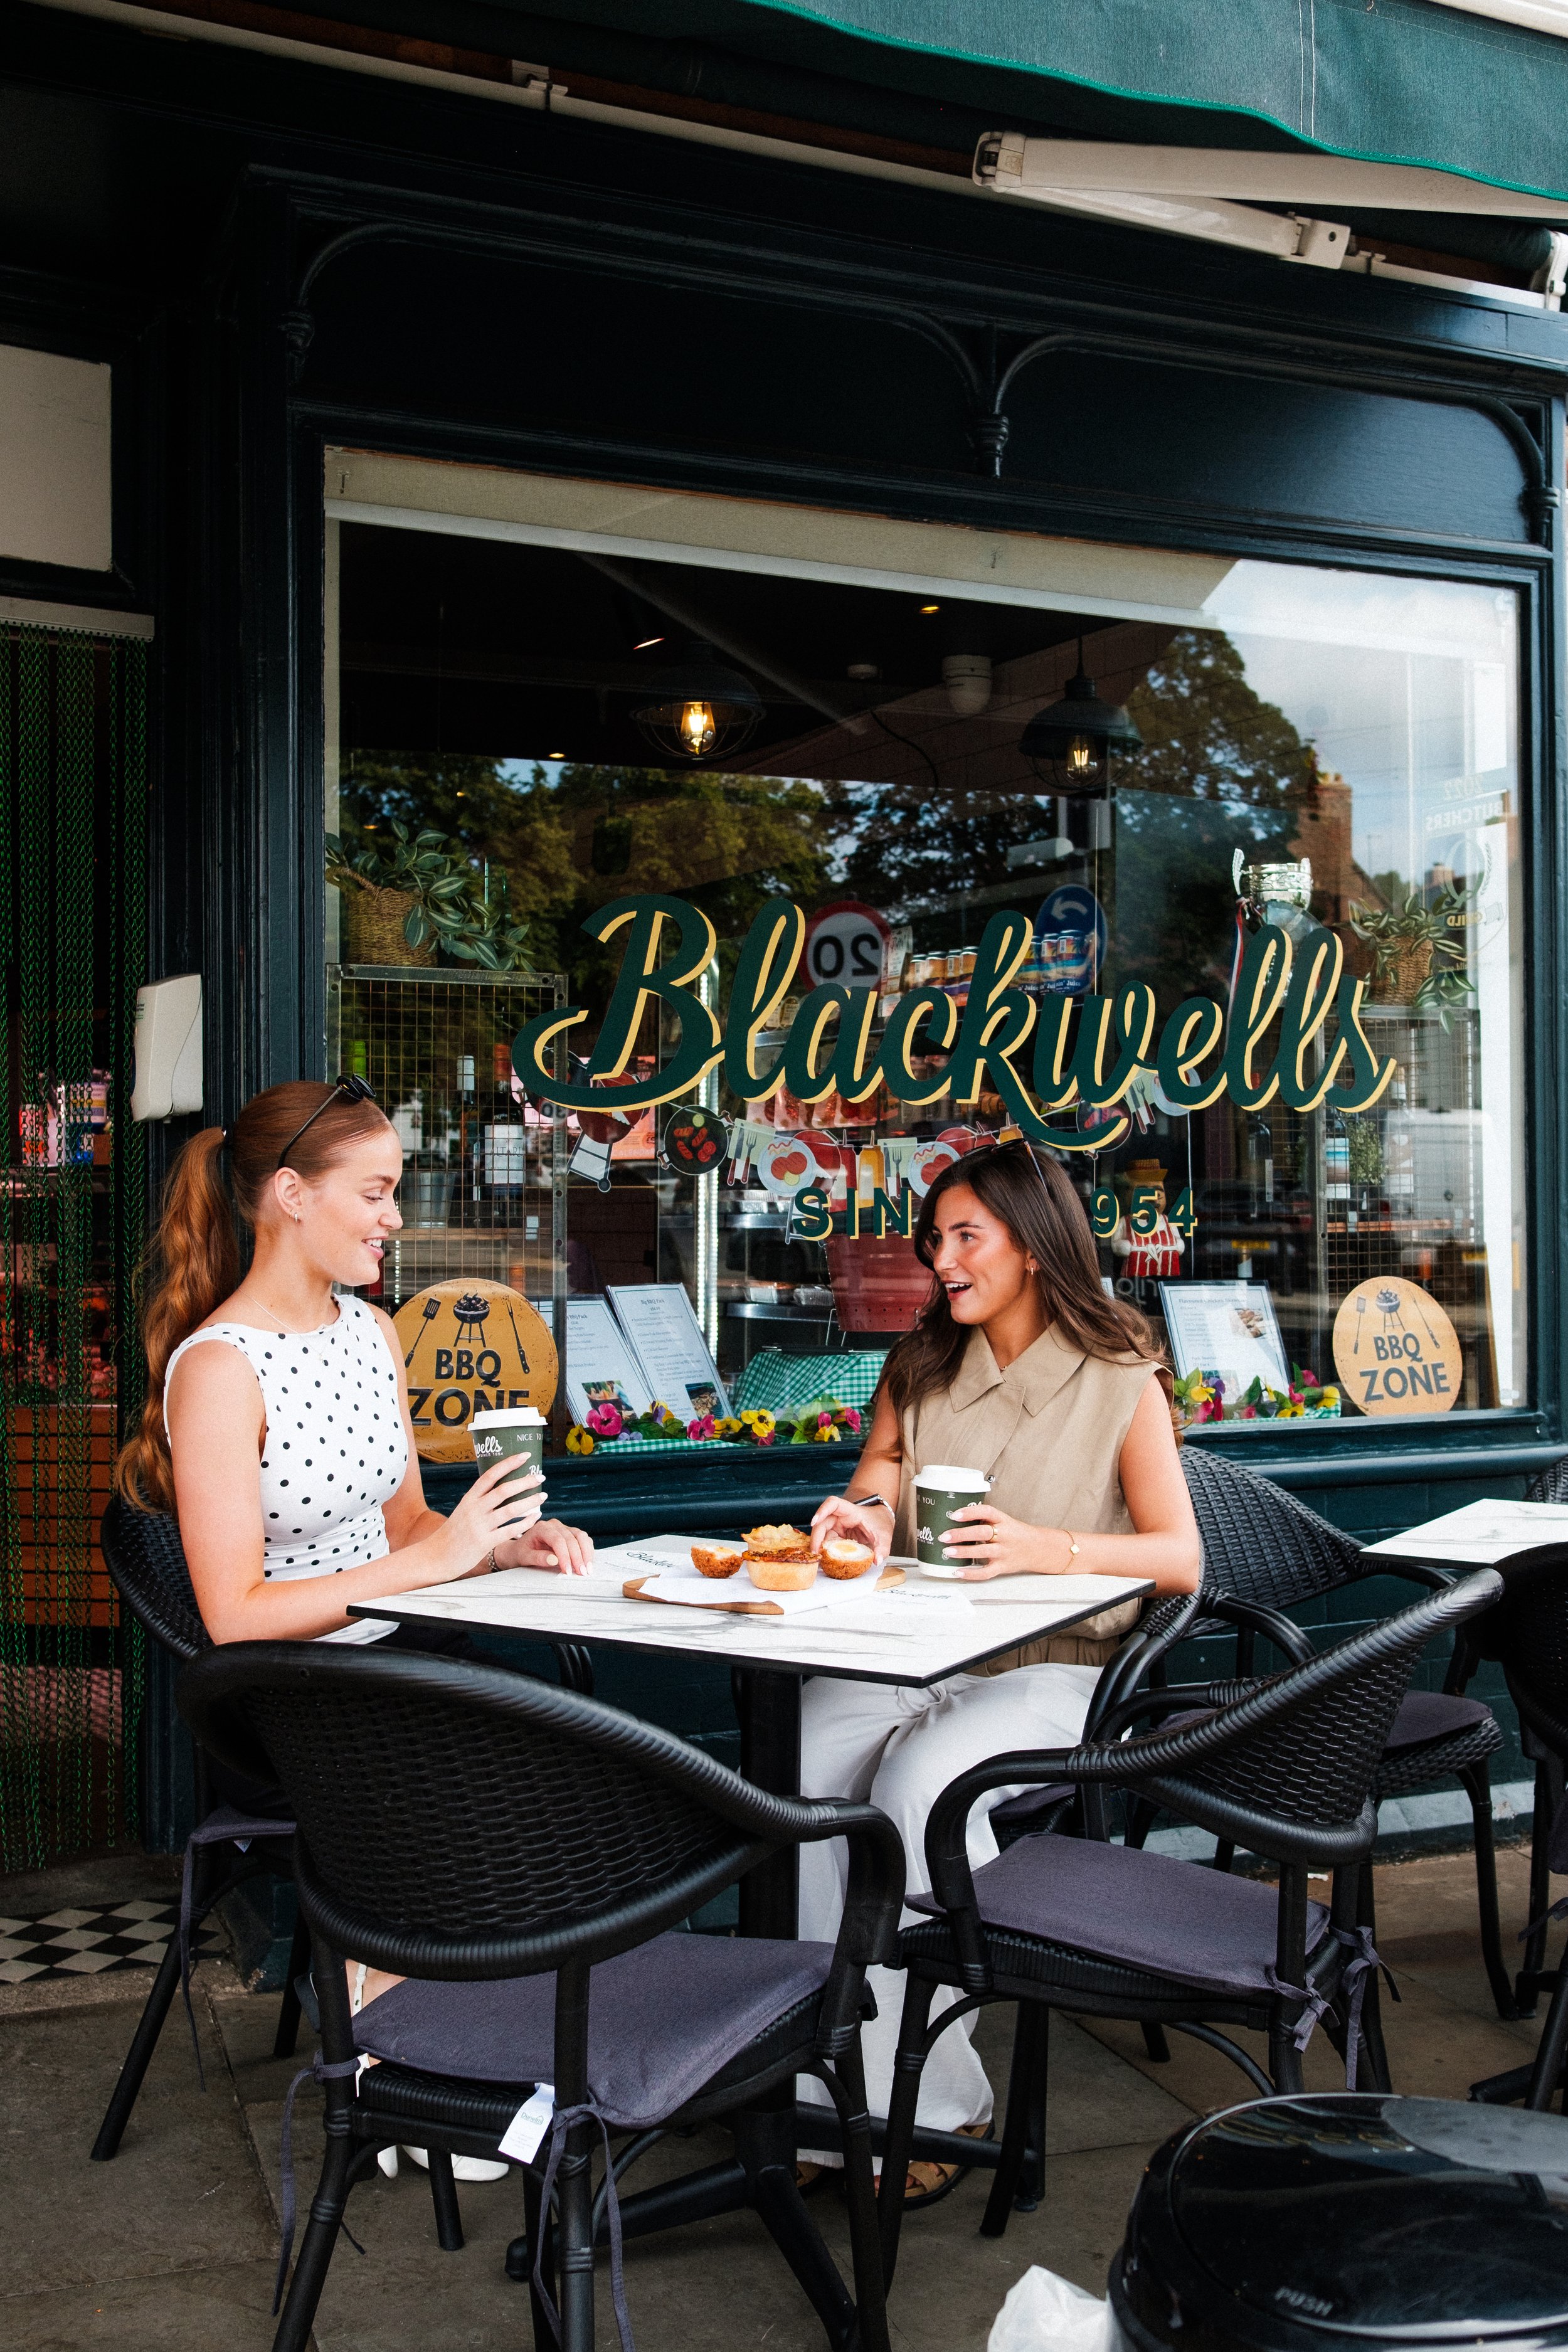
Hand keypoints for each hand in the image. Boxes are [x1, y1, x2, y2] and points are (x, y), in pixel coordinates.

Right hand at [440, 1460, 545, 1577]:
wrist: (437, 1556)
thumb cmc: (453, 1533)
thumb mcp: (464, 1510)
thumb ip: (480, 1500)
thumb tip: (501, 1488)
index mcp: (469, 1498)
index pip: (490, 1475)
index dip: (508, 1463)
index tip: (524, 1456)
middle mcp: (474, 1509)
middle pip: (504, 1490)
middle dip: (525, 1481)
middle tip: (540, 1476)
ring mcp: (479, 1526)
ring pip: (510, 1509)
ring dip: (530, 1501)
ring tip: (543, 1495)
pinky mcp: (484, 1542)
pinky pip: (510, 1530)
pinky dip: (525, 1523)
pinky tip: (535, 1517)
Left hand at [497, 1520, 594, 1575]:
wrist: (520, 1550)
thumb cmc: (521, 1553)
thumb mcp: (524, 1557)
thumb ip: (538, 1558)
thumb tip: (554, 1560)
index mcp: (542, 1528)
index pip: (558, 1540)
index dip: (565, 1556)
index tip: (568, 1571)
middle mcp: (554, 1525)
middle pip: (572, 1538)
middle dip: (578, 1557)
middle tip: (581, 1573)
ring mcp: (564, 1528)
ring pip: (581, 1537)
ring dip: (586, 1554)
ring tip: (587, 1570)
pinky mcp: (570, 1534)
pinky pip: (583, 1539)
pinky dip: (587, 1551)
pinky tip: (587, 1563)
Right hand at [810, 1492, 892, 1564]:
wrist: (881, 1521)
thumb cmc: (880, 1523)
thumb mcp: (884, 1535)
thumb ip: (882, 1548)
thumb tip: (877, 1561)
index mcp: (851, 1511)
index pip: (833, 1504)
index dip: (822, 1511)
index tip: (814, 1521)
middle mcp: (840, 1517)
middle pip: (822, 1523)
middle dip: (816, 1537)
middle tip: (816, 1552)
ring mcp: (837, 1526)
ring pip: (822, 1534)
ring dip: (819, 1546)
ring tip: (820, 1559)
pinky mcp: (837, 1536)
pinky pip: (827, 1542)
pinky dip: (825, 1551)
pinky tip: (825, 1560)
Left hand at [940, 1504, 1075, 1580]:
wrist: (1038, 1549)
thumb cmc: (1016, 1534)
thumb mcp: (1004, 1521)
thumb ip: (985, 1520)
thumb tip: (957, 1519)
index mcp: (1004, 1520)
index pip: (987, 1512)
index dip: (971, 1512)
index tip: (955, 1514)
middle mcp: (1005, 1535)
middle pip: (982, 1532)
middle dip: (961, 1534)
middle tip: (945, 1536)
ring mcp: (1004, 1552)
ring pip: (982, 1552)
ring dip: (963, 1552)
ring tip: (947, 1552)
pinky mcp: (1003, 1567)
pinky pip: (986, 1572)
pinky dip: (971, 1574)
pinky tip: (958, 1572)